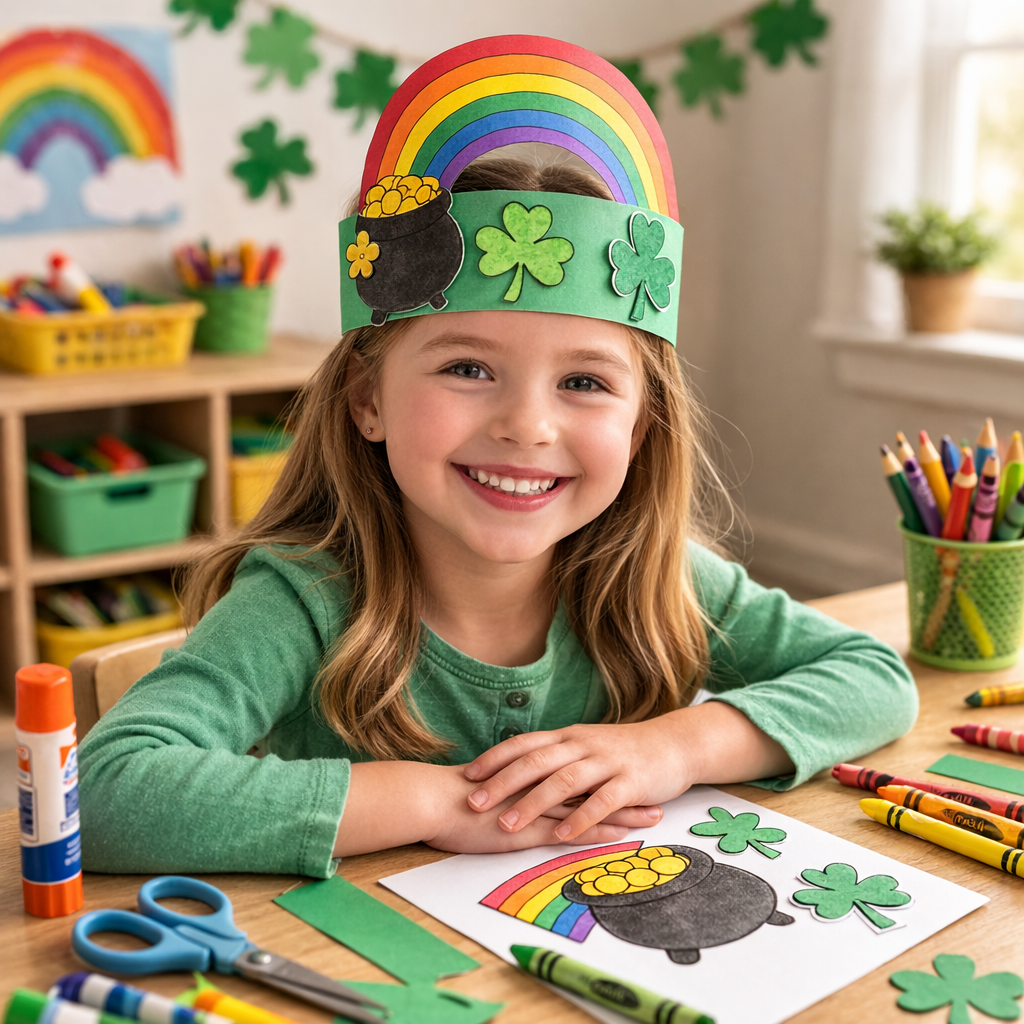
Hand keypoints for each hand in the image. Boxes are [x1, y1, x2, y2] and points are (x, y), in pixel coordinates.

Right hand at [332, 760, 658, 857]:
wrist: (431, 799)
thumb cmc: (451, 798)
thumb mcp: (488, 788)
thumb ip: (509, 787)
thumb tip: (520, 788)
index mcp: (530, 774)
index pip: (576, 773)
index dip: (605, 775)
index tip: (631, 776)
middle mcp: (539, 786)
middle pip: (592, 786)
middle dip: (625, 790)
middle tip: (657, 791)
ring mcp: (537, 807)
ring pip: (590, 808)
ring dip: (623, 813)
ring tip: (654, 816)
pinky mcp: (529, 830)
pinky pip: (571, 831)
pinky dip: (599, 833)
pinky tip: (621, 838)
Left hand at [461, 702, 793, 841]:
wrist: (675, 744)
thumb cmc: (624, 751)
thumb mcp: (585, 745)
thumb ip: (556, 755)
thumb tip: (515, 769)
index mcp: (569, 737)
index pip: (525, 744)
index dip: (495, 758)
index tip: (466, 775)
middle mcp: (583, 745)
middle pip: (537, 761)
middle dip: (503, 782)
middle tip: (475, 802)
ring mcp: (607, 763)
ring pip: (564, 781)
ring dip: (533, 803)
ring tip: (507, 824)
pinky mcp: (630, 783)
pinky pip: (601, 801)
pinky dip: (579, 818)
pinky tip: (560, 835)